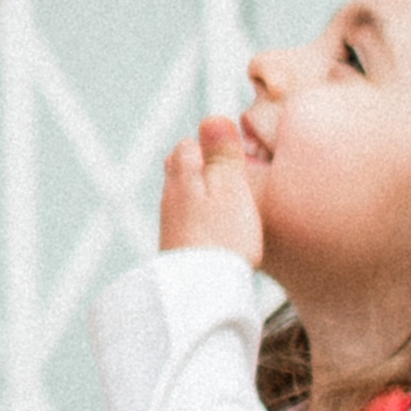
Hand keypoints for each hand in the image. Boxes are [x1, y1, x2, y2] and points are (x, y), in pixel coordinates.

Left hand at [160, 113, 263, 267]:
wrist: (201, 293)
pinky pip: (190, 220)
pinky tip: (221, 233)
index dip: (214, 146)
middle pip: (184, 168)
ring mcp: (171, 222)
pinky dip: (204, 219)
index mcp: (183, 174)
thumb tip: (213, 117)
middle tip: (236, 180)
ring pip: (186, 195)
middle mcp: (170, 195)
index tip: (239, 157)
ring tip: (232, 208)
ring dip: (206, 196)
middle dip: (206, 169)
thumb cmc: (221, 238)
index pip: (190, 144)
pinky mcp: (177, 246)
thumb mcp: (230, 187)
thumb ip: (222, 154)